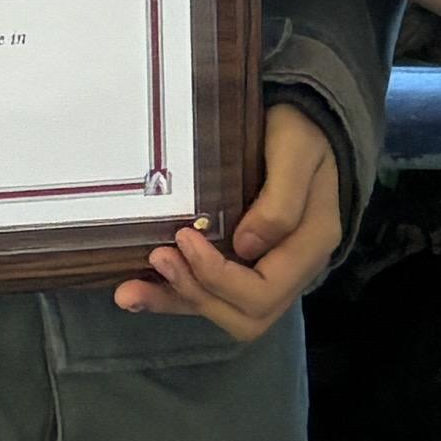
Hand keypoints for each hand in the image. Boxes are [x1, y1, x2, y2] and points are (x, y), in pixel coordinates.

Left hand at [113, 101, 341, 342]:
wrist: (304, 124)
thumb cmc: (301, 132)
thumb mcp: (296, 150)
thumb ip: (280, 200)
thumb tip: (246, 246)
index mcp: (310, 245)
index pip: (265, 291)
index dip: (219, 276)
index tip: (185, 236)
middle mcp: (293, 270)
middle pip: (247, 316)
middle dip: (196, 294)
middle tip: (160, 257)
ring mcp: (268, 272)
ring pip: (224, 313)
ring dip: (176, 302)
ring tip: (129, 291)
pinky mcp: (242, 266)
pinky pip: (209, 294)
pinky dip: (172, 298)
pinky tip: (135, 294)